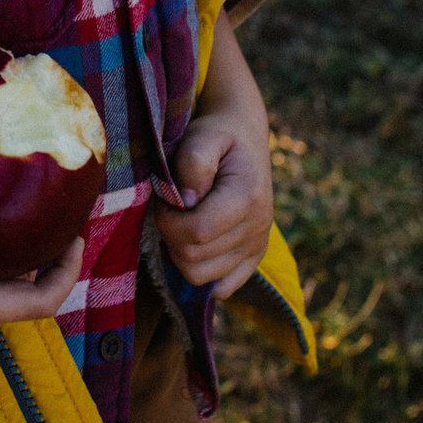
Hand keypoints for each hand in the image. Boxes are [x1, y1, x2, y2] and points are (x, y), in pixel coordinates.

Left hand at [157, 22, 274, 297]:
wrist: (244, 137)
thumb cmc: (217, 135)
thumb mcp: (202, 135)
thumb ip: (193, 161)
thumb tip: (186, 200)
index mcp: (248, 196)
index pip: (197, 232)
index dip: (168, 220)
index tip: (164, 199)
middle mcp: (258, 227)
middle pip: (194, 259)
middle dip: (170, 235)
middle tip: (169, 208)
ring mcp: (257, 246)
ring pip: (201, 277)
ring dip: (180, 253)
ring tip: (181, 223)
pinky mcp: (253, 258)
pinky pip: (221, 288)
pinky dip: (201, 271)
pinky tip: (194, 243)